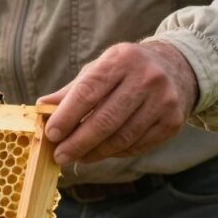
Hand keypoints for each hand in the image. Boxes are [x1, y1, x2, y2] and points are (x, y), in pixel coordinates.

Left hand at [37, 42, 198, 165]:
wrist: (176, 67)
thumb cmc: (126, 70)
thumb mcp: (99, 69)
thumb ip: (71, 91)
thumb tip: (40, 108)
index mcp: (121, 60)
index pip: (88, 92)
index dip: (66, 116)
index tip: (51, 134)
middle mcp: (146, 78)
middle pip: (105, 120)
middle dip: (78, 143)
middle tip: (60, 156)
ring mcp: (163, 100)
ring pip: (122, 138)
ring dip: (95, 153)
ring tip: (78, 157)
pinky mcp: (173, 121)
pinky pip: (137, 145)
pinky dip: (115, 153)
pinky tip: (102, 153)